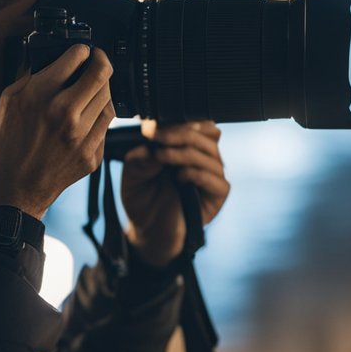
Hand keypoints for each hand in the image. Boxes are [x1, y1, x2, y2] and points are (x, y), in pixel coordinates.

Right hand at [0, 44, 114, 219]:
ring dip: (103, 88)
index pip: (76, 57)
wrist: (17, 190)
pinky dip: (100, 114)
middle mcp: (65, 114)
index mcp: (41, 96)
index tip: (81, 51)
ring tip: (93, 87)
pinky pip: (106, 125)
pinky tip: (89, 113)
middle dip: (101, 60)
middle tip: (96, 59)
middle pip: (102, 73)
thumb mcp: (6, 103)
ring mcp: (82, 136)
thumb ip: (29, 78)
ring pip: (109, 98)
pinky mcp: (92, 154)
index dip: (81, 50)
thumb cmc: (9, 147)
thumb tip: (52, 62)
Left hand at [121, 120, 229, 267]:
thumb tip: (153, 146)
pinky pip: (217, 180)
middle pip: (208, 132)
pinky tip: (179, 178)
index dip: (178, 120)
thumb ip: (140, 156)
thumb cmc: (143, 199)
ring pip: (210, 153)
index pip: (196, 123)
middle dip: (180, 132)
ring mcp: (213, 176)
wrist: (146, 231)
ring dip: (183, 152)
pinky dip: (197, 174)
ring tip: (161, 158)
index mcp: (187, 146)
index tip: (151, 126)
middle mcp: (203, 157)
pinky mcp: (217, 197)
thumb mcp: (132, 173)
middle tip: (156, 137)